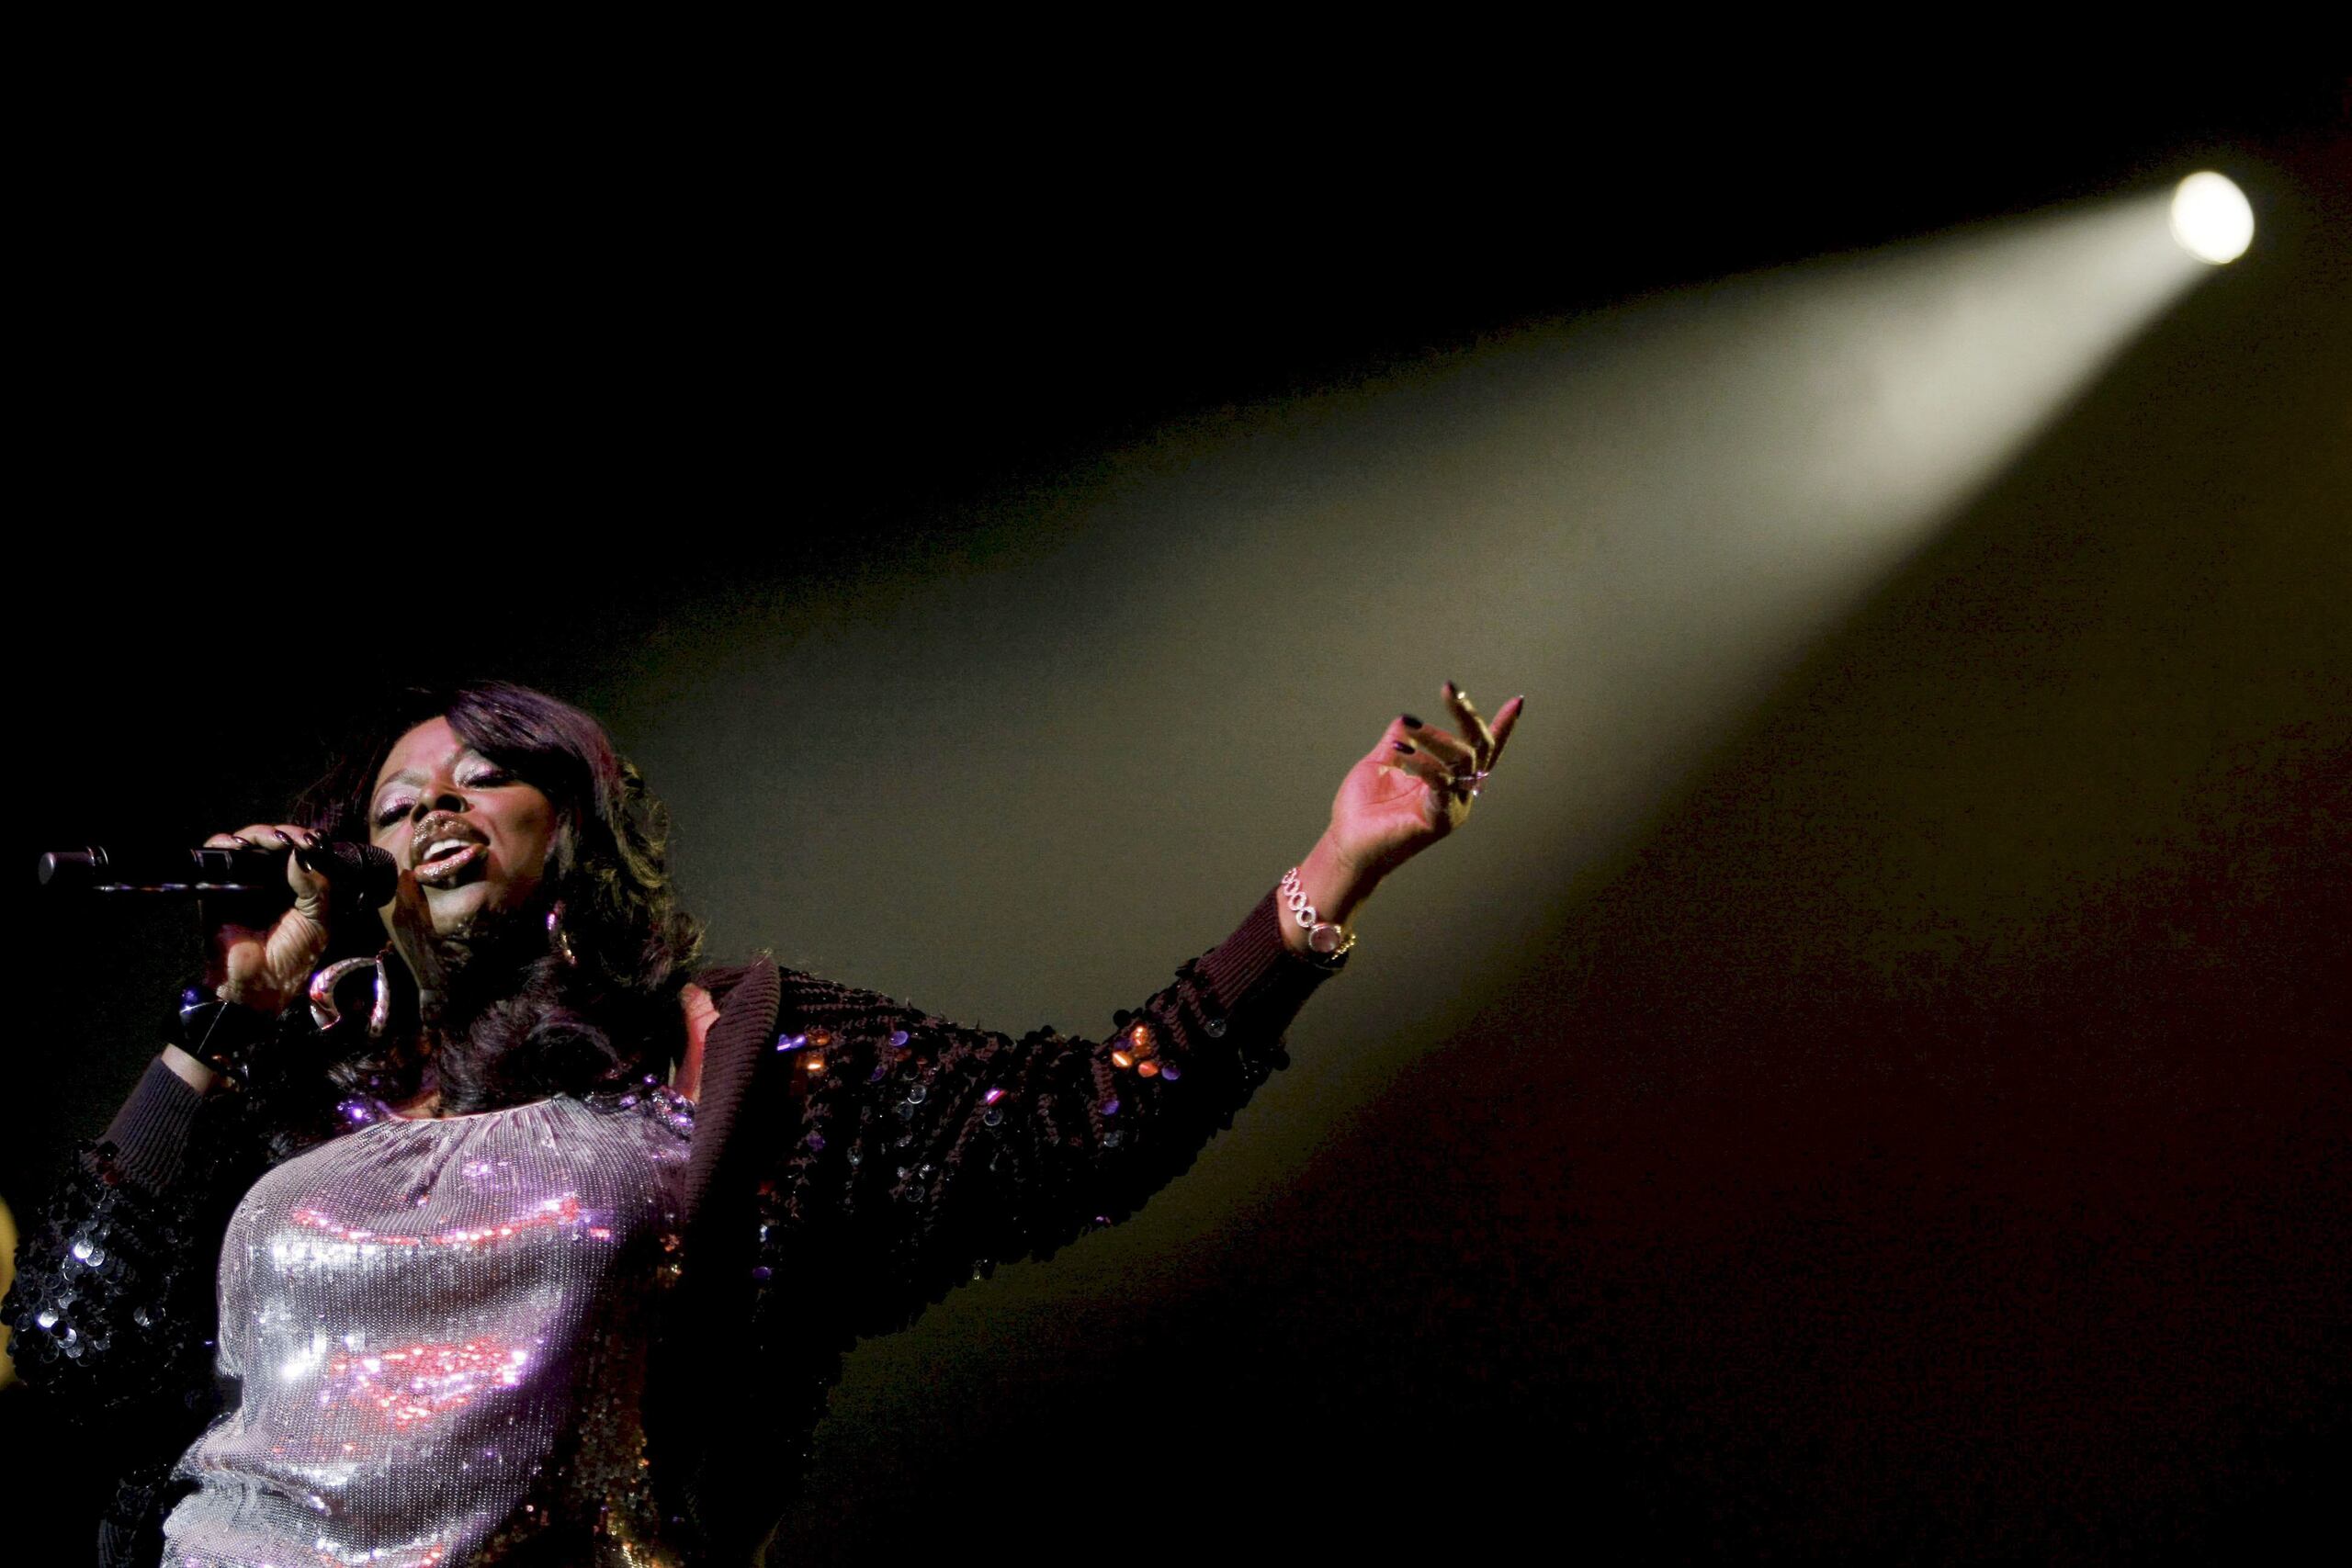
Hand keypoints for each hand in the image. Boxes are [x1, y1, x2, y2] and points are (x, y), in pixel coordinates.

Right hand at [198, 823, 333, 1016]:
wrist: (257, 985)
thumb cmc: (292, 957)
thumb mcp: (318, 920)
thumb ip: (316, 886)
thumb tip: (300, 853)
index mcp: (297, 887)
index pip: (301, 852)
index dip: (305, 840)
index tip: (312, 840)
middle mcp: (270, 881)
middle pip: (273, 843)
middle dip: (282, 834)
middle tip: (289, 839)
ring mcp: (242, 883)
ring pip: (246, 844)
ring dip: (258, 834)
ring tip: (271, 840)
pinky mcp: (217, 889)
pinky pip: (216, 859)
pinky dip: (224, 844)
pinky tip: (241, 846)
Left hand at [1331, 680, 1524, 882]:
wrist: (1346, 845)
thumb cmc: (1363, 810)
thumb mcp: (1382, 764)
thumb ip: (1399, 741)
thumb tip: (1406, 717)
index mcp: (1449, 779)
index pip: (1482, 750)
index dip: (1503, 727)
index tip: (1518, 702)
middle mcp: (1458, 793)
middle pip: (1478, 748)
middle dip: (1467, 715)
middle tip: (1450, 689)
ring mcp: (1453, 808)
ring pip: (1461, 760)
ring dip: (1435, 737)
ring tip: (1410, 727)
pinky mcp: (1439, 822)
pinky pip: (1441, 785)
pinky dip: (1425, 764)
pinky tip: (1404, 754)